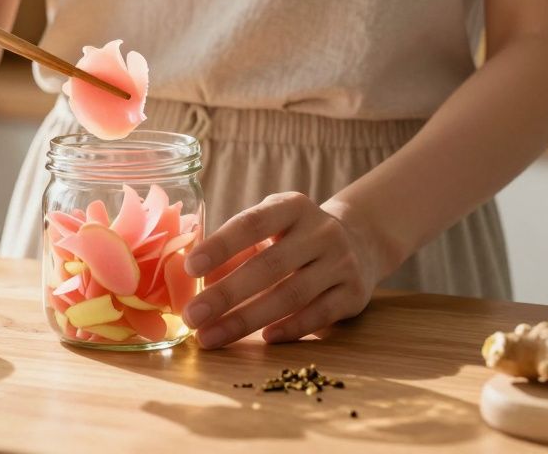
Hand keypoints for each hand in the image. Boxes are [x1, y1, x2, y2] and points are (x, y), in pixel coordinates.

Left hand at [181, 192, 381, 348]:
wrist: (359, 243)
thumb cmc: (294, 238)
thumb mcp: (269, 229)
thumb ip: (235, 250)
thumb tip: (187, 283)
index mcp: (292, 207)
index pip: (252, 223)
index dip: (221, 245)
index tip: (189, 267)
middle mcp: (321, 231)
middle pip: (269, 266)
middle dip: (226, 295)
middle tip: (191, 316)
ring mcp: (341, 262)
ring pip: (291, 295)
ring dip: (246, 320)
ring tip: (211, 337)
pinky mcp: (354, 293)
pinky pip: (319, 315)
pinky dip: (290, 329)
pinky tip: (263, 339)